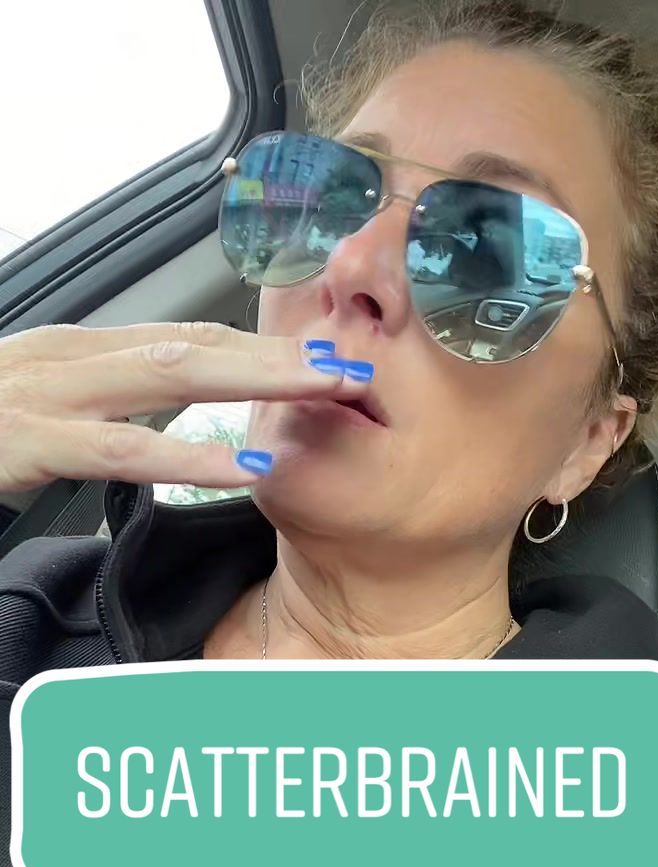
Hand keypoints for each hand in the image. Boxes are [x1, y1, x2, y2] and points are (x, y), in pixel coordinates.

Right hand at [0, 321, 353, 491]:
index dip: (261, 345)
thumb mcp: (43, 408)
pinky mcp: (30, 438)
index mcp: (82, 350)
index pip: (188, 337)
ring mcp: (51, 392)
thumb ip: (104, 410)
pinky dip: (188, 457)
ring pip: (171, 375)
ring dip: (256, 381)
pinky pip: (120, 450)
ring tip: (324, 389)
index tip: (325, 355)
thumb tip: (165, 423)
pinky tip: (243, 467)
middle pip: (196, 342)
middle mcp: (73, 356)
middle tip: (352, 361)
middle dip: (279, 351)